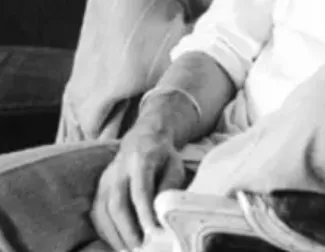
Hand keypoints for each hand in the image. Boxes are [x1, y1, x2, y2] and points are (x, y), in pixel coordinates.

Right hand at [91, 128, 184, 250]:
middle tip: (139, 246)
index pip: (140, 190)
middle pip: (117, 202)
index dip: (145, 213)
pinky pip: (96, 211)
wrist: (142, 137)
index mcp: (141, 160)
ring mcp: (106, 177)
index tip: (154, 232)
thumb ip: (170, 186)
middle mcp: (119, 168)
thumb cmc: (162, 155)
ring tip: (129, 248)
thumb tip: (163, 213)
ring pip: (103, 209)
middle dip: (127, 228)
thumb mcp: (175, 165)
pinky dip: (105, 229)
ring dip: (114, 233)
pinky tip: (116, 240)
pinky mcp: (99, 186)